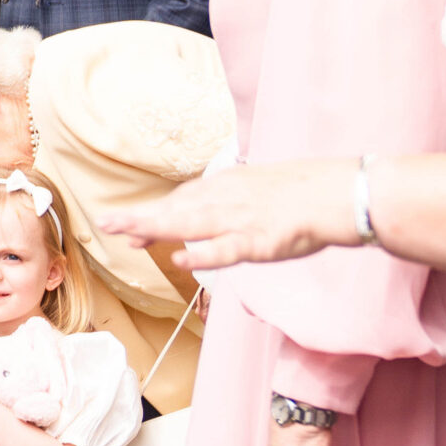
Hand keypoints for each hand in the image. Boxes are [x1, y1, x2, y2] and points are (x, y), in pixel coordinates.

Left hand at [101, 157, 355, 270]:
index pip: (181, 200)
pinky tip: (179, 259)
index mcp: (227, 187)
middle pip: (176, 209)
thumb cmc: (304, 194)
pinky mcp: (260, 240)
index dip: (152, 212)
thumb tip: (213, 216)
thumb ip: (232, 203)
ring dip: (154, 227)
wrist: (339, 193)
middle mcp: (226, 199)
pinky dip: (203, 254)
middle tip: (105, 224)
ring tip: (125, 234)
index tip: (126, 223)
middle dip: (139, 217)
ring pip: (190, 224)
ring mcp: (241, 219)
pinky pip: (227, 248)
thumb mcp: (258, 190)